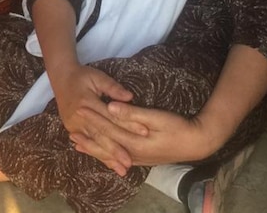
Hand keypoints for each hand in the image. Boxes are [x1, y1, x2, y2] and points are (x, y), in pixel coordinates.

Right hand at [51, 64, 134, 174]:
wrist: (60, 77)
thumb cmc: (83, 75)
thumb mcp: (98, 77)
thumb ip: (113, 88)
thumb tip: (130, 97)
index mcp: (86, 101)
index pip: (110, 116)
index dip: (127, 124)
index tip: (144, 133)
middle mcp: (78, 116)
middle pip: (100, 135)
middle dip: (116, 150)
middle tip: (129, 162)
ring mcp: (73, 124)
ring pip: (93, 143)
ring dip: (107, 157)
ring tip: (121, 169)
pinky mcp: (71, 128)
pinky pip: (87, 143)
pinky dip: (98, 154)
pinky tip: (108, 164)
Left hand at [72, 102, 213, 168]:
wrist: (196, 143)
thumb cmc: (178, 127)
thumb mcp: (156, 117)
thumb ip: (132, 114)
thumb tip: (110, 107)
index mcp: (134, 141)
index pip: (108, 129)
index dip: (92, 119)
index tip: (79, 109)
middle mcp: (133, 153)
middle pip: (104, 145)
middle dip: (87, 138)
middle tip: (70, 132)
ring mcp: (138, 158)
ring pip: (109, 154)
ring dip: (93, 148)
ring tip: (77, 144)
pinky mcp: (142, 159)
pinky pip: (118, 157)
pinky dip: (105, 154)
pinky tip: (100, 153)